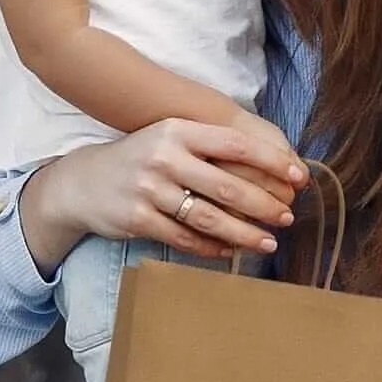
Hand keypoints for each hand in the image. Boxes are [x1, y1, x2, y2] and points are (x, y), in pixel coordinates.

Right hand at [18, 117, 306, 274]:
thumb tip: (270, 163)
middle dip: (264, 205)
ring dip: (244, 233)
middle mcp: (164, 156)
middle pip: (227, 185)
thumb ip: (210, 146)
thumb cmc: (141, 158)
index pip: (235, 144)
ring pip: (209, 217)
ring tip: (268, 242)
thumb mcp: (169, 137)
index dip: (272, 161)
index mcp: (178, 130)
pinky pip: (185, 238)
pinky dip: (212, 247)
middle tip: (287, 217)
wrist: (82, 182)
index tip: (299, 177)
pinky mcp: (138, 219)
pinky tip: (231, 251)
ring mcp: (149, 189)